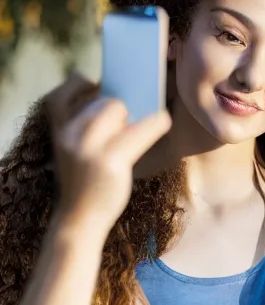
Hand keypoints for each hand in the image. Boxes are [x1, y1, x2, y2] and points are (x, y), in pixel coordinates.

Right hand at [44, 73, 171, 232]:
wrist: (79, 220)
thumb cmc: (85, 183)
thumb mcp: (77, 151)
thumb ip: (91, 128)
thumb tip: (125, 103)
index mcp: (59, 130)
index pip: (64, 91)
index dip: (82, 84)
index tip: (100, 86)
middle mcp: (70, 135)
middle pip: (105, 101)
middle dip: (122, 107)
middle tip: (133, 119)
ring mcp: (88, 147)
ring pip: (118, 108)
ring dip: (138, 114)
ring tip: (151, 119)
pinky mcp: (110, 160)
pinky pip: (141, 129)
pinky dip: (156, 123)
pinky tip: (164, 121)